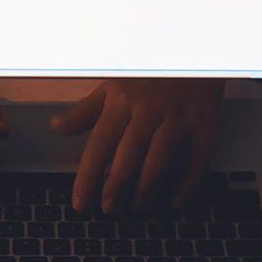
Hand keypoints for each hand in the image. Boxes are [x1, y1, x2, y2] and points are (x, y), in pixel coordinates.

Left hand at [50, 79, 223, 212]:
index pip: (100, 144)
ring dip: (146, 190)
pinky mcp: (205, 123)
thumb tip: (57, 127)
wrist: (195, 52)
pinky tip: (175, 201)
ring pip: (160, 160)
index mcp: (123, 101)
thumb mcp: (113, 86)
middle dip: (115, 187)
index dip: (88, 176)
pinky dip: (186, 184)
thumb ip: (85, 111)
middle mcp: (149, 109)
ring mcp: (178, 117)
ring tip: (137, 207)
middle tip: (108, 209)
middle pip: (128, 156)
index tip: (81, 201)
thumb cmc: (149, 73)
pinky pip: (196, 160)